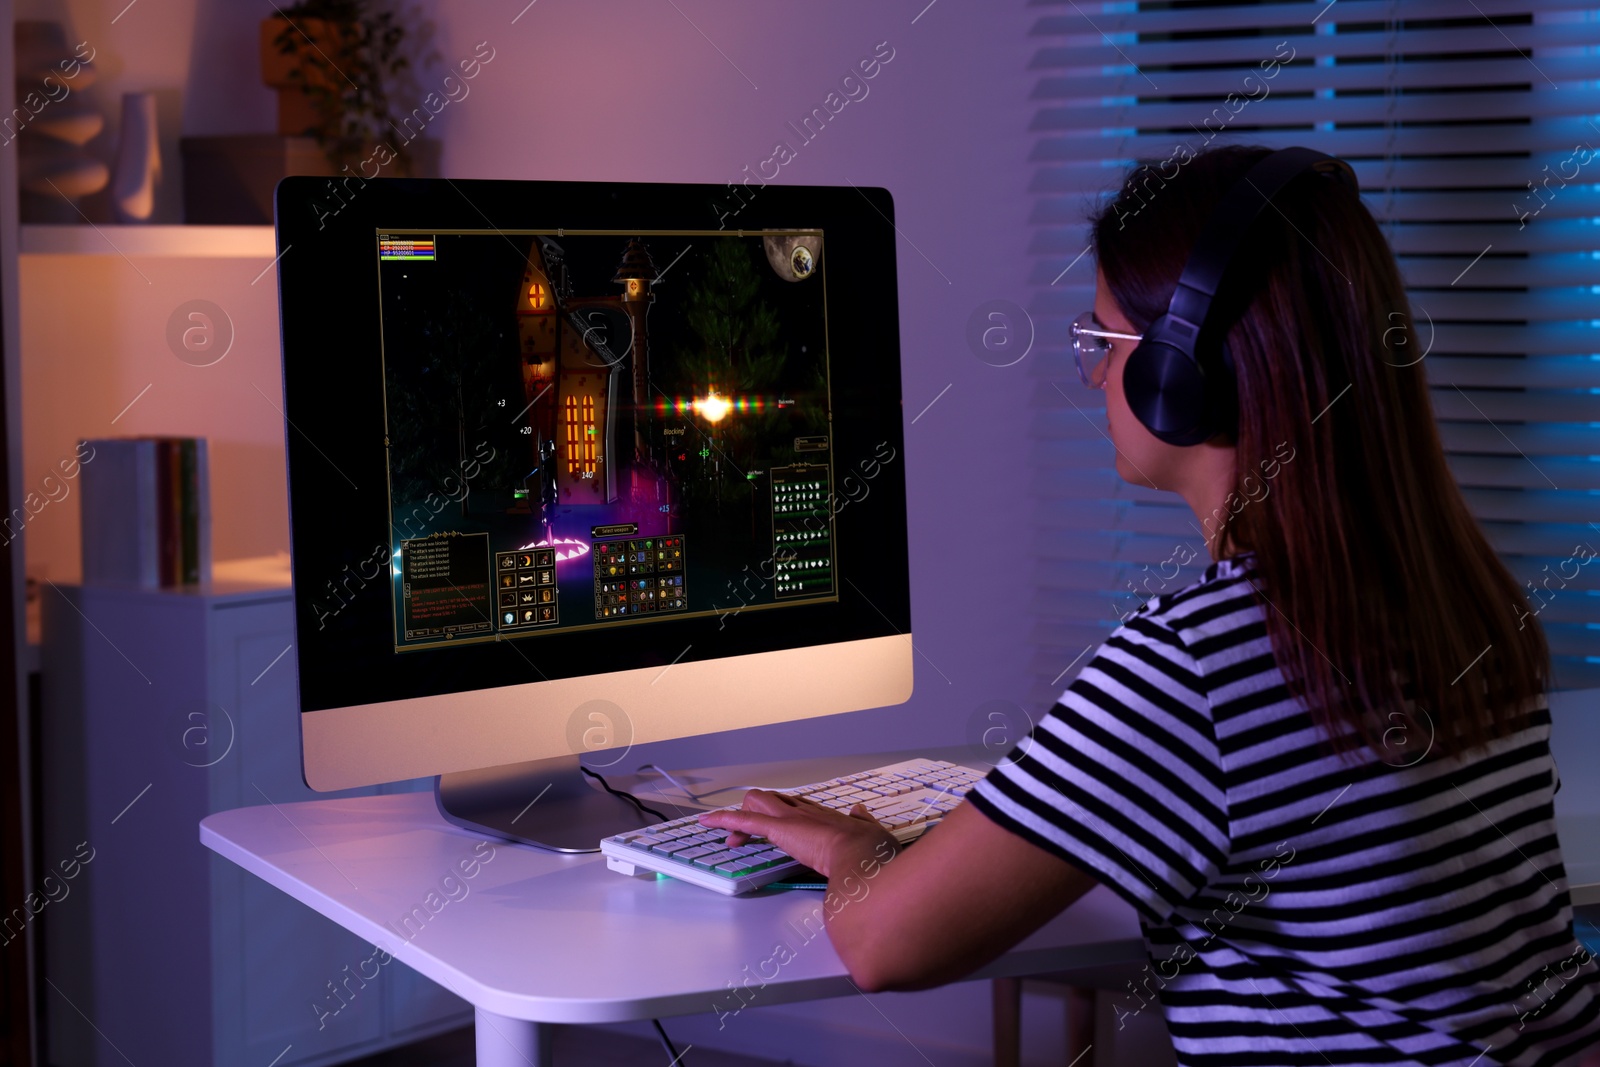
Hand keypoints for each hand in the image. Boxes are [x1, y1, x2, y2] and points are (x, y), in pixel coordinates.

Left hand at [698, 790, 897, 878]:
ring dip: (740, 819)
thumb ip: (863, 821)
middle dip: (757, 816)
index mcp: (824, 815)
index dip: (781, 816)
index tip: (778, 830)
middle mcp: (805, 811)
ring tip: (733, 840)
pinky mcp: (781, 829)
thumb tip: (859, 811)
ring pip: (756, 802)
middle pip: (772, 800)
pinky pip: (746, 820)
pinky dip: (725, 819)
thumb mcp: (871, 833)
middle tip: (750, 839)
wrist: (864, 857)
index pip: (794, 806)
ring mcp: (792, 818)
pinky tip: (709, 822)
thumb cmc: (870, 852)